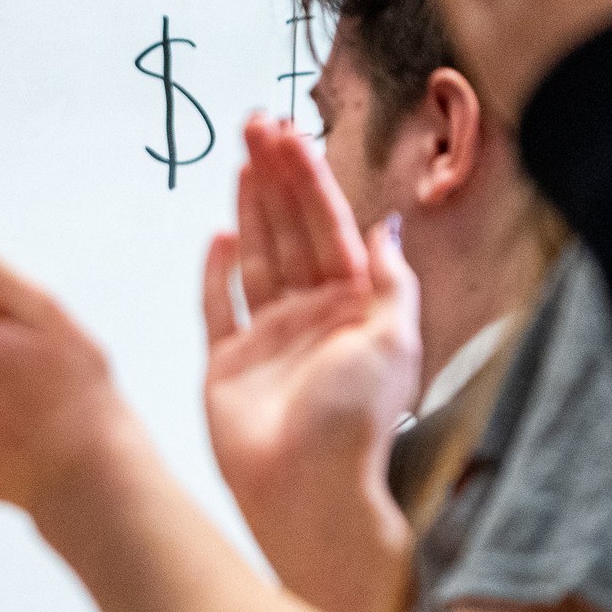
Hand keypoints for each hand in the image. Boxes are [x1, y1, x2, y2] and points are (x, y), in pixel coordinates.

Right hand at [200, 114, 418, 611]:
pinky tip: (216, 236)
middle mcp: (312, 317)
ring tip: (240, 161)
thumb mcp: (395, 338)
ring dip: (249, 209)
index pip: (329, 227)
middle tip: (255, 125)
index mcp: (354, 307)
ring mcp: (268, 340)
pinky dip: (216, 273)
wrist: (304, 486)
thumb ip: (389, 281)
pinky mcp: (227, 366)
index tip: (289, 135)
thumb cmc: (353, 421)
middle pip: (290, 231)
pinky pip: (219, 309)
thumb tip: (384, 229)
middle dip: (275, 177)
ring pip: (256, 258)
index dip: (308, 179)